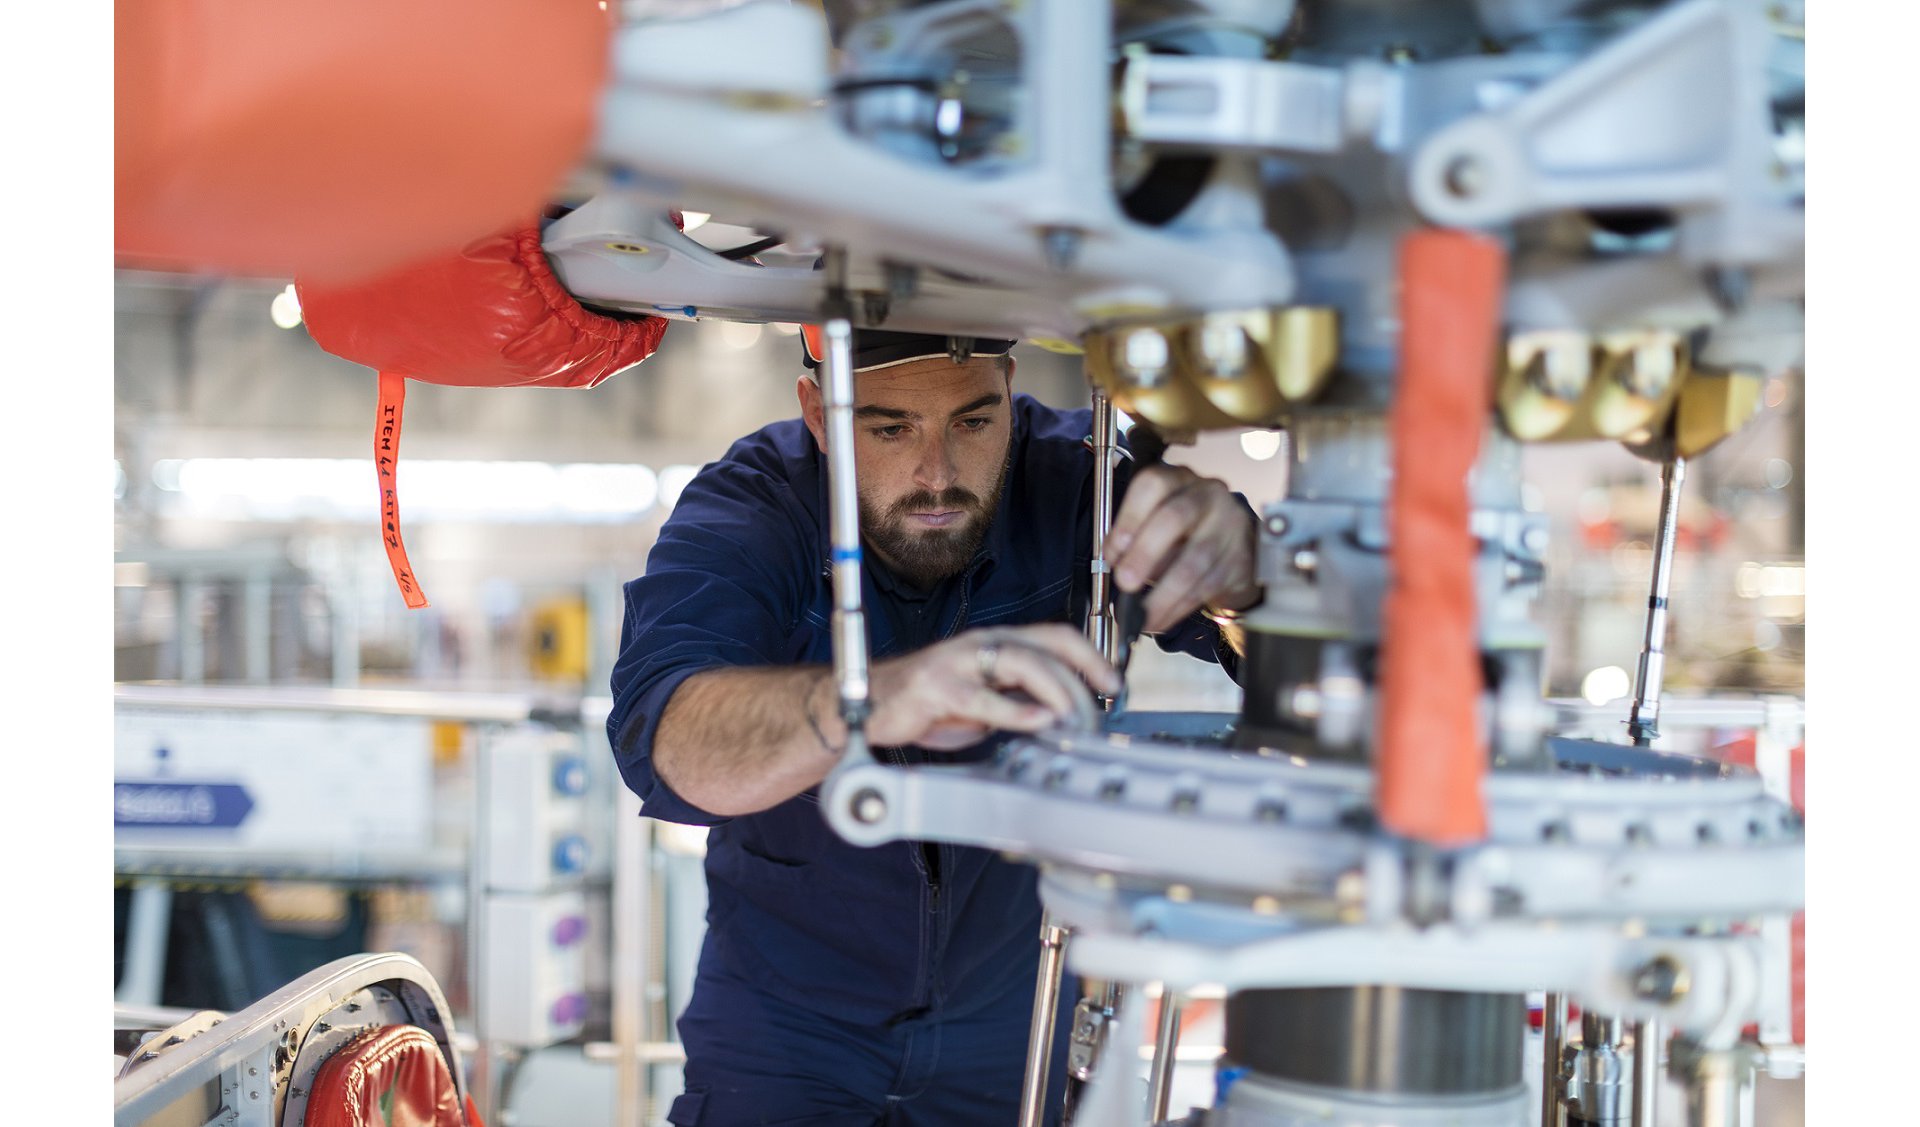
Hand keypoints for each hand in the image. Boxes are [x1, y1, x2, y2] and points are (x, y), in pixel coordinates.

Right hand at [863, 624, 1119, 749]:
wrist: (872, 705)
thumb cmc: (929, 701)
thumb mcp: (987, 699)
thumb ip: (1020, 698)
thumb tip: (1063, 713)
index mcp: (996, 642)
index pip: (1055, 636)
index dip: (1089, 656)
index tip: (1113, 683)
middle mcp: (981, 643)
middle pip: (1046, 647)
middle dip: (1083, 675)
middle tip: (1101, 706)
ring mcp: (959, 662)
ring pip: (1022, 663)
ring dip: (1057, 690)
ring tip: (1076, 715)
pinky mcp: (938, 687)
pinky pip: (985, 699)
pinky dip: (1017, 711)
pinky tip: (1039, 721)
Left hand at [1106, 464, 1260, 634]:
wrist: (1234, 547)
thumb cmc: (1185, 533)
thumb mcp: (1155, 525)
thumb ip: (1134, 538)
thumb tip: (1116, 565)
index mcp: (1178, 479)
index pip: (1152, 484)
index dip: (1128, 519)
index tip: (1112, 553)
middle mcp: (1207, 495)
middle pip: (1176, 517)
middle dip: (1145, 554)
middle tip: (1125, 583)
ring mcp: (1229, 525)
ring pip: (1194, 560)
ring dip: (1162, 594)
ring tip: (1141, 615)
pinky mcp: (1241, 557)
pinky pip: (1206, 586)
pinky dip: (1178, 607)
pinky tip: (1160, 619)